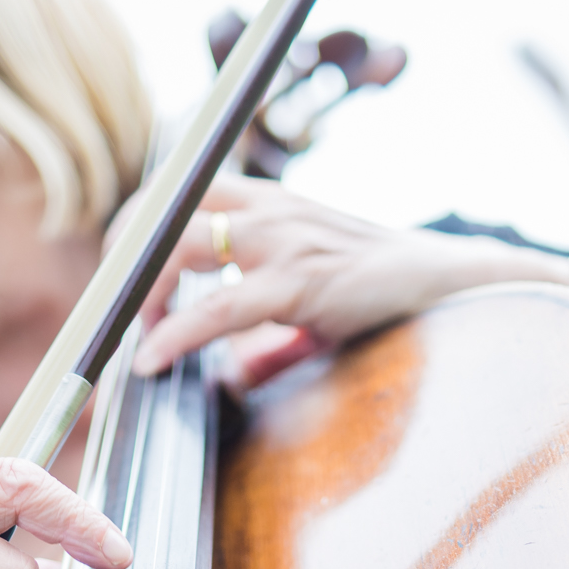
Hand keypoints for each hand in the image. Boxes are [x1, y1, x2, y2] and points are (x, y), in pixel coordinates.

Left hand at [121, 176, 568, 387]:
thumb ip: (271, 336)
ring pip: (178, 247)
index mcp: (268, 201)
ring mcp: (283, 241)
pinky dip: (174, 334)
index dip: (137, 227)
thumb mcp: (316, 302)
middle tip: (115, 307)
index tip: (120, 275)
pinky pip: (217, 307)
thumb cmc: (386, 291)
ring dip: (139, 293)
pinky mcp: (299, 283)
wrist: (453, 280)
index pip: (178, 192)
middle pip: (162, 207)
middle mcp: (269, 208)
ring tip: (129, 335)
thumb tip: (237, 377)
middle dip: (123, 255)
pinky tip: (153, 360)